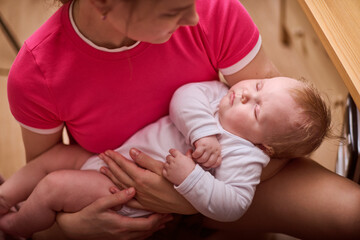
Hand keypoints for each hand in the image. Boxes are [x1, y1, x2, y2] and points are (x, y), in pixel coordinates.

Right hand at [56, 188, 171, 239]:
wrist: (74, 228)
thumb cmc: (87, 214)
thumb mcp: (100, 204)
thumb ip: (117, 197)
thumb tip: (132, 190)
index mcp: (121, 226)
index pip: (146, 224)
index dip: (158, 218)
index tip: (166, 210)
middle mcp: (123, 235)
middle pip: (148, 231)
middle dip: (160, 223)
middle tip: (170, 215)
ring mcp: (120, 238)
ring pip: (143, 235)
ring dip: (154, 228)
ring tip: (164, 220)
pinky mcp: (118, 238)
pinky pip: (137, 237)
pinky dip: (146, 231)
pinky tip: (149, 226)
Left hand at [99, 148, 196, 214]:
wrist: (187, 199)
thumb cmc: (176, 180)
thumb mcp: (162, 166)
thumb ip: (145, 160)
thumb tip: (131, 151)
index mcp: (141, 177)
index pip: (124, 165)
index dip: (115, 157)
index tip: (107, 151)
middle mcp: (138, 188)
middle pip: (120, 174)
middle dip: (110, 164)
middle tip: (101, 156)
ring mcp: (140, 197)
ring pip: (121, 185)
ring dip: (111, 176)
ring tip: (102, 169)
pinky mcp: (145, 204)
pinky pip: (127, 199)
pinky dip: (118, 193)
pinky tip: (112, 189)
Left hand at [163, 149, 194, 185]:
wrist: (190, 180)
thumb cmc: (191, 170)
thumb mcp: (191, 160)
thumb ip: (189, 154)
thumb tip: (189, 150)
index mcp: (178, 156)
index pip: (172, 151)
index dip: (172, 152)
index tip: (173, 153)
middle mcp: (173, 161)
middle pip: (168, 157)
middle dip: (170, 158)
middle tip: (173, 161)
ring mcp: (169, 168)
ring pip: (165, 163)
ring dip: (168, 164)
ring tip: (172, 167)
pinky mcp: (167, 175)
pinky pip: (163, 170)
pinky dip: (166, 170)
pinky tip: (170, 171)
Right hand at [193, 136, 221, 167]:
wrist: (204, 131)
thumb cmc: (208, 143)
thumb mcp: (214, 149)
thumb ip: (212, 156)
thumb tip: (207, 167)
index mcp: (218, 152)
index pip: (217, 163)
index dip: (210, 166)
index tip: (205, 165)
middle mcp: (214, 150)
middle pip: (208, 163)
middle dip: (202, 164)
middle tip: (199, 162)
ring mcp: (208, 147)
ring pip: (202, 159)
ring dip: (197, 160)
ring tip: (196, 158)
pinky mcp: (202, 145)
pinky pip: (197, 154)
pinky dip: (194, 156)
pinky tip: (193, 154)